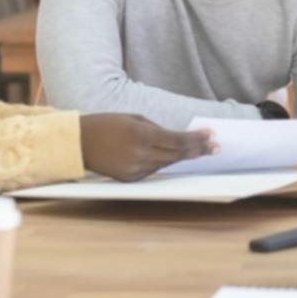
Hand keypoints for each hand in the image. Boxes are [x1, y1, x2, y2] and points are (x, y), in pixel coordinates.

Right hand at [78, 113, 215, 181]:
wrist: (79, 143)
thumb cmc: (107, 124)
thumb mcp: (134, 118)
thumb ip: (158, 129)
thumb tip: (179, 138)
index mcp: (142, 135)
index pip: (178, 139)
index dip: (197, 138)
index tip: (212, 134)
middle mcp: (140, 154)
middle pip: (178, 154)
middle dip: (199, 150)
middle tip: (217, 147)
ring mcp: (135, 169)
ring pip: (168, 163)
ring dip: (185, 157)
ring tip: (203, 151)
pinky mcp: (130, 178)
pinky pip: (154, 170)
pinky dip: (165, 162)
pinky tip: (177, 157)